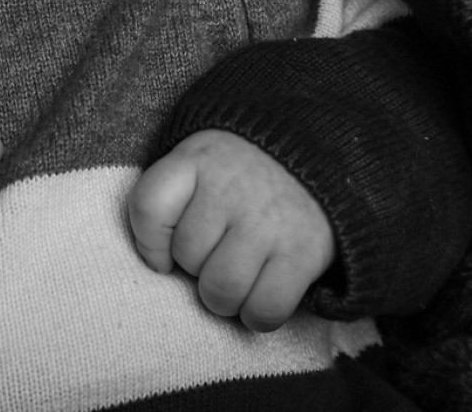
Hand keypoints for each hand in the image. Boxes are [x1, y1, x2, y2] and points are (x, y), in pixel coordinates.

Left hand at [127, 129, 334, 330]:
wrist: (321, 156)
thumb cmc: (245, 173)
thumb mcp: (203, 159)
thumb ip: (174, 196)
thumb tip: (159, 264)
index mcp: (199, 159)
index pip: (150, 207)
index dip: (150, 242)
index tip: (164, 254)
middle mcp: (232, 188)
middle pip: (187, 256)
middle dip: (196, 267)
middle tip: (219, 252)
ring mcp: (268, 221)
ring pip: (220, 289)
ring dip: (224, 297)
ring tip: (237, 277)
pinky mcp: (303, 253)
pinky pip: (264, 309)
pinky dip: (257, 316)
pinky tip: (260, 298)